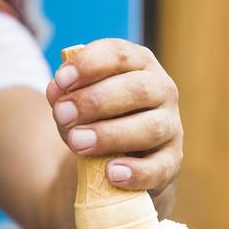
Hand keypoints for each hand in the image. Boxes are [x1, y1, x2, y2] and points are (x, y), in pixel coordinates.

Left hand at [46, 39, 182, 195]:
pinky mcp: (172, 161)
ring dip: (110, 134)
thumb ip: (66, 97)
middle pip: (138, 89)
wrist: (118, 158)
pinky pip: (160, 168)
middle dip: (95, 101)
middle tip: (62, 115)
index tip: (61, 81)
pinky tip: (111, 173)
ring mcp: (171, 126)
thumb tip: (56, 94)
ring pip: (151, 127)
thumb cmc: (97, 119)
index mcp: (139, 64)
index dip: (89, 65)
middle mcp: (162, 90)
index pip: (119, 54)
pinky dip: (137, 172)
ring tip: (77, 143)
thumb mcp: (78, 102)